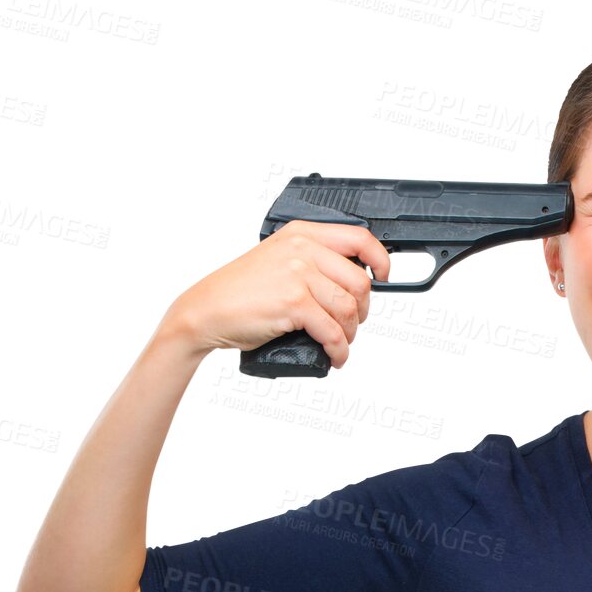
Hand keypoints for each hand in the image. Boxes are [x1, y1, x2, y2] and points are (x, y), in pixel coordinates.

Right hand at [161, 220, 391, 367]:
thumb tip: (348, 283)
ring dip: (350, 333)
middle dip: (362, 311)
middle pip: (360, 282)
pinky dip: (340, 350)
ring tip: (339, 343)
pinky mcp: (294, 302)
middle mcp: (303, 249)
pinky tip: (335, 357)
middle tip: (351, 324)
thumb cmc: (240, 291)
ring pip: (349, 309)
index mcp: (302, 234)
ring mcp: (299, 274)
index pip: (359, 238)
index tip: (384, 277)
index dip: (380, 260)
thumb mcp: (278, 260)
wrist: (208, 309)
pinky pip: (333, 331)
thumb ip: (311, 261)